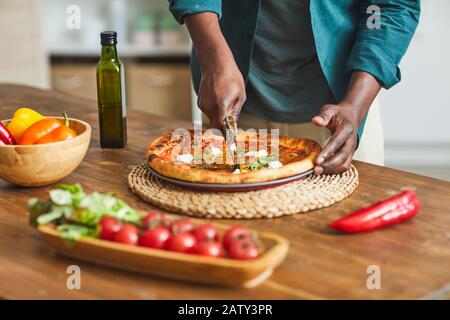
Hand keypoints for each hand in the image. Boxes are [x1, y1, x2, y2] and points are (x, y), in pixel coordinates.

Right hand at [184, 12, 245, 128]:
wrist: (215, 63)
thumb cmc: (231, 77)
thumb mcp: (240, 95)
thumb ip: (235, 113)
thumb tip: (233, 127)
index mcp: (220, 106)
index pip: (221, 129)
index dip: (226, 136)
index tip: (230, 143)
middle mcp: (209, 107)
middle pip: (216, 125)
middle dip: (224, 125)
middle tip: (232, 121)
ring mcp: (202, 105)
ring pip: (213, 118)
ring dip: (220, 115)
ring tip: (227, 100)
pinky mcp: (200, 102)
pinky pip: (209, 111)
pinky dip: (215, 109)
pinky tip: (220, 97)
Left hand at [312, 102, 358, 174]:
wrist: (351, 115)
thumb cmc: (339, 114)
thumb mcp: (330, 110)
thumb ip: (323, 116)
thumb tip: (315, 121)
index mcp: (346, 130)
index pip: (336, 143)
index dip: (327, 153)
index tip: (317, 161)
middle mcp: (351, 141)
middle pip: (342, 157)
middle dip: (329, 165)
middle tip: (315, 170)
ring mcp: (351, 149)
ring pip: (345, 164)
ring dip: (332, 170)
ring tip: (318, 172)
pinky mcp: (349, 154)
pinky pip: (344, 165)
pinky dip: (335, 170)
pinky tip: (323, 170)